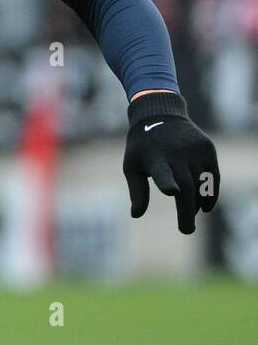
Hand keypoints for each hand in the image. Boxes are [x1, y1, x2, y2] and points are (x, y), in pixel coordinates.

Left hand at [123, 91, 219, 233]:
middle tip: (186, 230)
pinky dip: (210, 194)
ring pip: (200, 184)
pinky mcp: (207, 148)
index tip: (172, 192)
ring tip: (190, 216)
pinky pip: (212, 177)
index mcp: (154, 157)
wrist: (160, 113)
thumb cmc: (142, 147)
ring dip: (197, 204)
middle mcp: (176, 152)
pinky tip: (204, 207)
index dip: (167, 182)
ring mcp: (194, 150)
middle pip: (185, 187)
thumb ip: (137, 191)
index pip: (162, 171)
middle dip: (186, 211)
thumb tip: (136, 215)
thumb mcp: (132, 165)